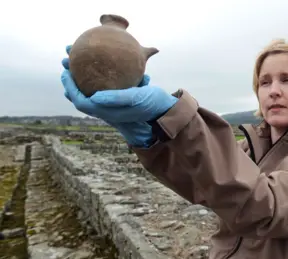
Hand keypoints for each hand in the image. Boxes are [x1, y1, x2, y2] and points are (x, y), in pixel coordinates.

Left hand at [60, 45, 177, 146]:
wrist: (165, 109)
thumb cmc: (152, 103)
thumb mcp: (136, 98)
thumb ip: (116, 98)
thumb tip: (94, 96)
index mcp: (107, 111)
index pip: (81, 101)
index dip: (70, 87)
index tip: (65, 72)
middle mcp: (107, 109)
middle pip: (82, 95)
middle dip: (72, 80)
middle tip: (66, 62)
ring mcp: (112, 105)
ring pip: (91, 91)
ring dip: (81, 77)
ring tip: (77, 61)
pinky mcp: (119, 99)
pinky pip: (102, 88)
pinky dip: (96, 77)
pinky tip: (99, 65)